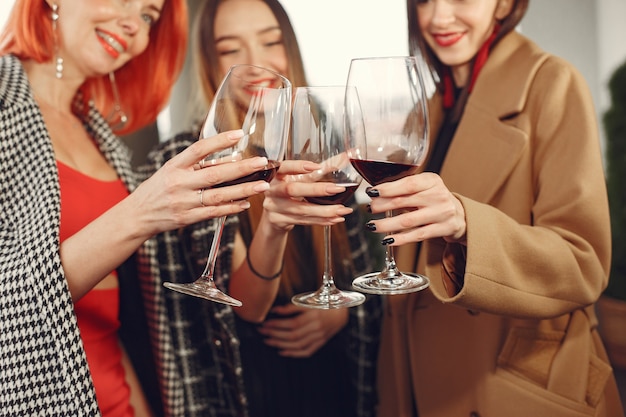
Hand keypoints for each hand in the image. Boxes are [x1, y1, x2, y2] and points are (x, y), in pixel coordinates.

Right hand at [128, 130, 270, 235]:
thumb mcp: (172, 170)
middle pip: (215, 174)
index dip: (220, 141)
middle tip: (261, 163)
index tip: (239, 135)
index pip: (199, 149)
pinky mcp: (188, 218)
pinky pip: (214, 212)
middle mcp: (179, 183)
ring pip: (219, 195)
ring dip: (243, 190)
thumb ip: (199, 164)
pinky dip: (231, 208)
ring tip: (262, 185)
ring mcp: (184, 202)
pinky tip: (246, 203)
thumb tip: (231, 158)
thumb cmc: (158, 189)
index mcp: (175, 166)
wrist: (137, 215)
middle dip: (242, 168)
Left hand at [258, 303, 348, 357]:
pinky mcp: (321, 343)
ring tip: (268, 341)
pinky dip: (293, 354)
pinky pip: (306, 352)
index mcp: (314, 315)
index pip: (292, 323)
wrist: (343, 311)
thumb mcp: (309, 301)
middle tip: (262, 332)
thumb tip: (275, 310)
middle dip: (275, 334)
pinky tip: (282, 351)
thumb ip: (292, 307)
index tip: (265, 323)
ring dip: (280, 344)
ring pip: (298, 345)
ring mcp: (320, 337)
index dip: (277, 325)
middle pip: (293, 335)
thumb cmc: (324, 303)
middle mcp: (317, 328)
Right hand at [260, 160, 353, 231]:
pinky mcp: (279, 221)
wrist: (272, 216)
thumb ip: (320, 169)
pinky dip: (321, 221)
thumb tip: (346, 157)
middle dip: (316, 190)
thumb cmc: (288, 191)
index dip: (298, 166)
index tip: (316, 166)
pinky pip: (303, 221)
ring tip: (342, 209)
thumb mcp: (299, 179)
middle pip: (292, 189)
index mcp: (276, 174)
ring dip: (324, 210)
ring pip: (301, 209)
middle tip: (337, 189)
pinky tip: (334, 218)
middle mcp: (272, 190)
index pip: (284, 167)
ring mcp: (274, 207)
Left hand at [367, 172, 466, 244]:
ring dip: (386, 224)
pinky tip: (387, 240)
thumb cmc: (434, 198)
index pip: (408, 183)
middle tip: (369, 208)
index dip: (388, 188)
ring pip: (408, 221)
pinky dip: (400, 238)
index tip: (372, 192)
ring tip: (372, 226)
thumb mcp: (424, 187)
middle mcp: (438, 195)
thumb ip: (404, 188)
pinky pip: (417, 235)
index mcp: (432, 180)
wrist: (459, 214)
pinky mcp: (443, 229)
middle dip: (382, 206)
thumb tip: (375, 193)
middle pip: (404, 201)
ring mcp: (442, 213)